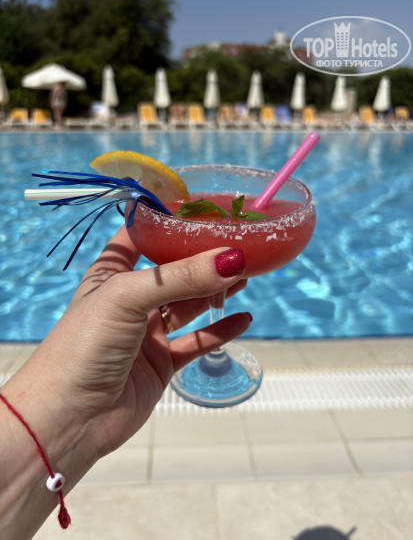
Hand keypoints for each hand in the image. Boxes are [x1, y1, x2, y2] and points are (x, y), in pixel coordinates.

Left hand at [27, 226, 249, 456]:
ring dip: (216, 291)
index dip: (166, 222)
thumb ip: (182, 278)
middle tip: (239, 246)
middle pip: (174, 272)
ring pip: (189, 305)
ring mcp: (147, 333)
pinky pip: (197, 342)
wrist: (69, 419)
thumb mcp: (128, 298)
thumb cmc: (85, 345)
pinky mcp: (162, 363)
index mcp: (111, 274)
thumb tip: (233, 258)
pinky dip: (220, 331)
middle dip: (203, 259)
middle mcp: (130, 300)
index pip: (140, 237)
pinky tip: (242, 319)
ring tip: (246, 276)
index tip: (201, 210)